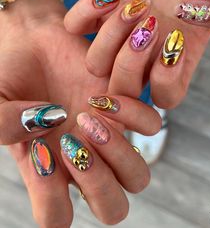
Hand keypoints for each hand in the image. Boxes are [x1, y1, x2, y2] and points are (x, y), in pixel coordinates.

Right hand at [1, 0, 160, 226]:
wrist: (35, 44)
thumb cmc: (12, 77)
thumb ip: (5, 123)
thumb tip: (47, 123)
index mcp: (49, 170)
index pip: (58, 218)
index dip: (52, 198)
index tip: (41, 154)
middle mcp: (83, 159)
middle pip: (113, 208)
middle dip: (97, 183)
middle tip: (72, 142)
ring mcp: (108, 136)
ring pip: (139, 176)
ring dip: (118, 152)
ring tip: (88, 116)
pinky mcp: (125, 108)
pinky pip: (150, 124)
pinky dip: (132, 113)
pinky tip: (102, 96)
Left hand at [92, 0, 209, 107]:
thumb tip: (193, 11)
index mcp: (176, 63)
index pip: (165, 98)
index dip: (166, 80)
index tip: (174, 41)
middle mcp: (144, 60)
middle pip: (122, 89)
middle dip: (130, 61)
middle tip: (151, 23)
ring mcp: (117, 42)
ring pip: (95, 65)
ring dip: (111, 35)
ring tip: (134, 5)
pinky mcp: (98, 19)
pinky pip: (75, 29)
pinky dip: (84, 14)